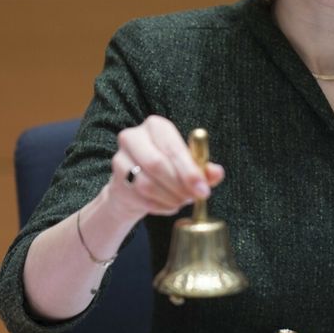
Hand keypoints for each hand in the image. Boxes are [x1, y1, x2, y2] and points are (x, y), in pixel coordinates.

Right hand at [106, 115, 224, 218]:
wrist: (135, 187)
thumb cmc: (167, 170)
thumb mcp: (188, 165)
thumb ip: (204, 169)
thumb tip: (216, 173)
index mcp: (156, 126)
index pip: (172, 147)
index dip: (189, 170)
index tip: (203, 189)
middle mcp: (133, 137)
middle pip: (156, 164)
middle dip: (180, 185)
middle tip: (196, 198)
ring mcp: (120, 159)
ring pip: (147, 184)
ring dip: (170, 198)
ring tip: (182, 200)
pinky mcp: (116, 181)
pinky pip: (141, 198)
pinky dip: (160, 206)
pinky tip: (168, 204)